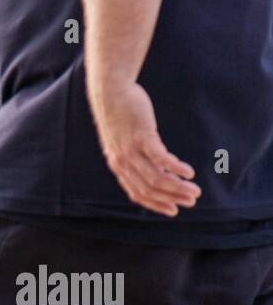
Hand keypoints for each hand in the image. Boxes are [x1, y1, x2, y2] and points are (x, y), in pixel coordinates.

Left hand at [87, 78, 199, 215]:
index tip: (173, 211)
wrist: (110, 93)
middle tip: (191, 201)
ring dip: (177, 187)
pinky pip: (160, 158)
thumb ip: (133, 156)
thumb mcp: (122, 142)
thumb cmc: (120, 116)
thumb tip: (152, 167)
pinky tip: (188, 172)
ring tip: (194, 190)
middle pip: (149, 189)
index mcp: (119, 167)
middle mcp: (123, 163)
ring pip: (156, 178)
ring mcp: (131, 151)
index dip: (156, 205)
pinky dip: (175, 167)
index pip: (137, 194)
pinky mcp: (142, 136)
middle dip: (172, 198)